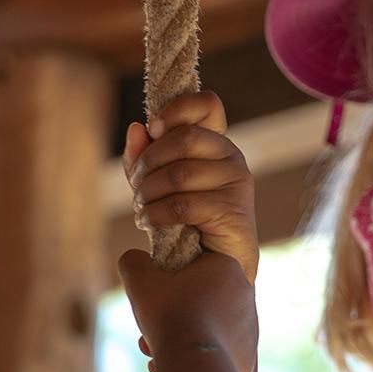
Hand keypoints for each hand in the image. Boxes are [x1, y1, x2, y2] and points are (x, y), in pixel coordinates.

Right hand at [117, 249, 258, 371]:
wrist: (195, 364)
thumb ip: (135, 261)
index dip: (169, 281)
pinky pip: (215, 353)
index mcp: (228, 267)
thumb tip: (136, 259)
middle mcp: (245, 295)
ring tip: (157, 352)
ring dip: (181, 337)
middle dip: (172, 315)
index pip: (194, 267)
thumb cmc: (169, 315)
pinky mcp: (247, 356)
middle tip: (150, 329)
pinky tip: (175, 365)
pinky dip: (196, 358)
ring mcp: (250, 328)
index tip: (154, 297)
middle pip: (199, 300)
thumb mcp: (140, 279)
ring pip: (206, 328)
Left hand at [124, 91, 259, 284]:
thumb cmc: (185, 221)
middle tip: (135, 187)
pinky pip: (183, 203)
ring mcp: (237, 181)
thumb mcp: (157, 184)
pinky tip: (148, 223)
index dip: (178, 109)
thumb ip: (144, 156)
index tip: (154, 129)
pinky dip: (156, 214)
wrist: (212, 267)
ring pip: (180, 173)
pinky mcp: (233, 210)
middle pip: (184, 139)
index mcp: (214, 142)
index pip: (208, 104)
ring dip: (148, 193)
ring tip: (140, 209)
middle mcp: (231, 156)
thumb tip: (136, 128)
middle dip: (149, 162)